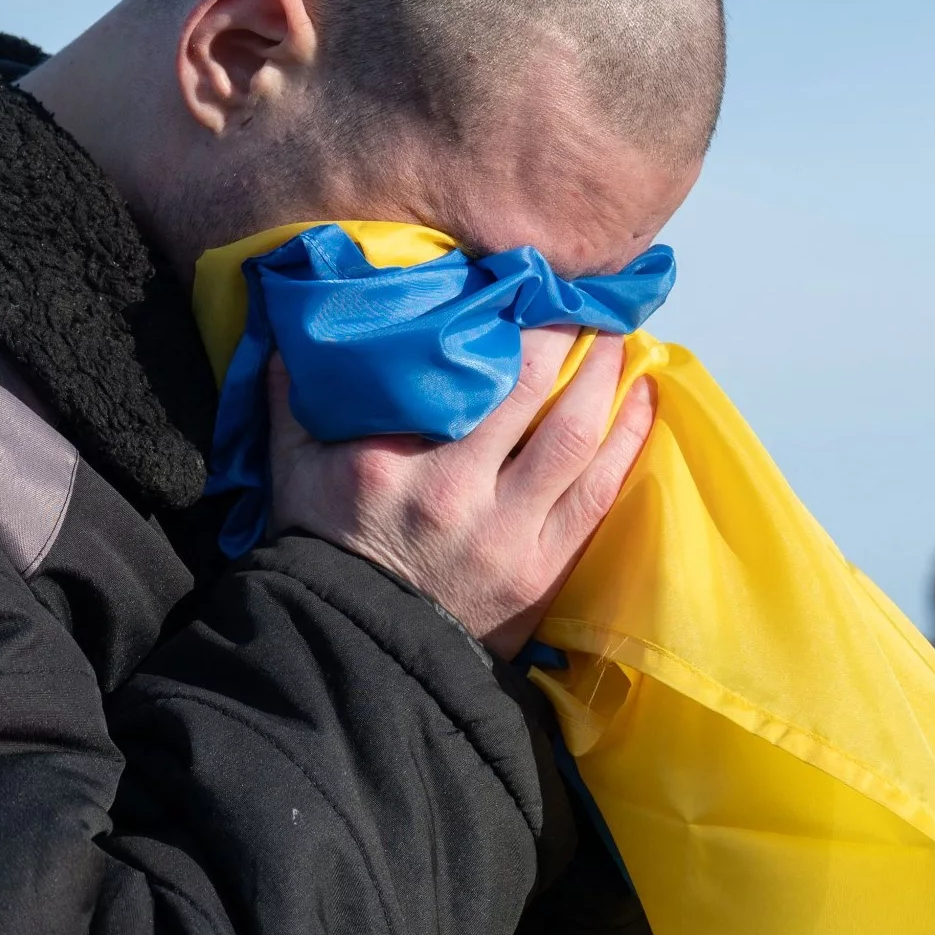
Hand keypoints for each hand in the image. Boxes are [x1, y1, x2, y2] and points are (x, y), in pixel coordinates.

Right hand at [267, 328, 657, 657]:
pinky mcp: (542, 570)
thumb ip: (294, 396)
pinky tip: (643, 399)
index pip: (461, 372)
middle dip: (566, 335)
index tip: (523, 283)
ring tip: (619, 337)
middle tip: (584, 298)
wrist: (354, 651)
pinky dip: (629, 439)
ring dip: (606, 378)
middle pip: (531, 391)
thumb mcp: (292, 469)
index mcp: (392, 462)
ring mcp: (506, 534)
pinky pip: (600, 493)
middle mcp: (454, 492)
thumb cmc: (324, 548)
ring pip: (576, 436)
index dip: (503, 319)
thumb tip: (290, 325)